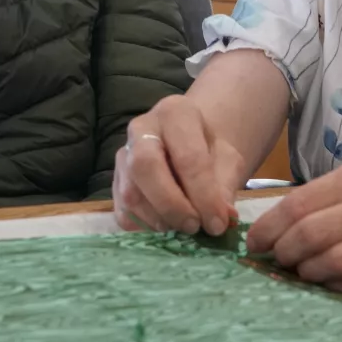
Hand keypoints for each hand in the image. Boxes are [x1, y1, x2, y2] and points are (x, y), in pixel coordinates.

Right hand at [113, 95, 247, 236]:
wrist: (190, 145)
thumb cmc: (210, 150)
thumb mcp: (228, 160)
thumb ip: (225, 186)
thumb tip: (223, 217)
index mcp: (175, 113)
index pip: (188, 157)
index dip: (204, 195)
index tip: (218, 223)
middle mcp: (141, 128)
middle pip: (145, 166)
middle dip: (172, 204)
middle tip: (194, 226)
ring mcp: (122, 154)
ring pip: (130, 192)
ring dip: (159, 218)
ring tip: (183, 228)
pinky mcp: (114, 181)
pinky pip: (122, 210)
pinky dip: (144, 226)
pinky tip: (167, 226)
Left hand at [246, 156, 341, 293]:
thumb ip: (328, 193)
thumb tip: (277, 221)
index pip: (300, 204)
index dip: (270, 227)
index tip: (255, 241)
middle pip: (310, 235)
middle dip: (283, 251)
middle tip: (276, 257)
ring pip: (330, 263)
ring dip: (305, 271)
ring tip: (300, 268)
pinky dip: (332, 284)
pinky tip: (327, 278)